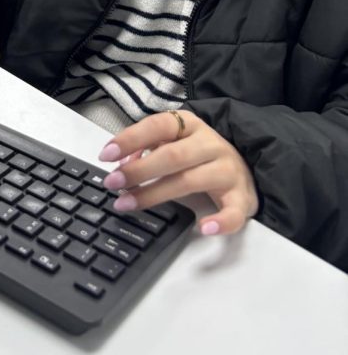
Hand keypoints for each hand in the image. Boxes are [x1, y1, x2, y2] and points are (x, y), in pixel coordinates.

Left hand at [98, 109, 258, 236]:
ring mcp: (228, 170)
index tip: (105, 155)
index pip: (158, 126)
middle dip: (138, 170)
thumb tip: (121, 162)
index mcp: (191, 125)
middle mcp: (211, 144)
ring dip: (155, 194)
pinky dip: (220, 222)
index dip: (130, 138)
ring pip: (190, 181)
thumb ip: (148, 147)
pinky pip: (234, 211)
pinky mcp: (243, 197)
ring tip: (128, 204)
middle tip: (112, 183)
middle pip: (171, 155)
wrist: (248, 165)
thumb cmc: (200, 154)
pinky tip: (203, 228)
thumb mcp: (175, 141)